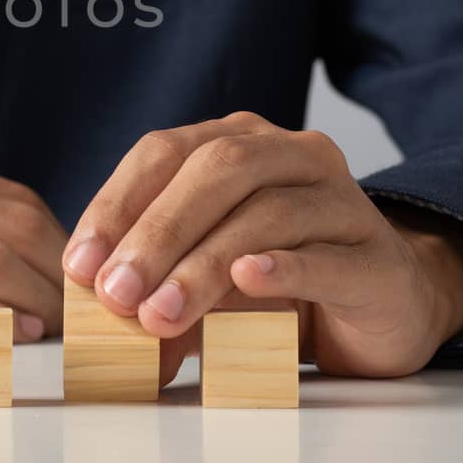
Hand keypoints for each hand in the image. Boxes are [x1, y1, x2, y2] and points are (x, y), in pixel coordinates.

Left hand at [61, 112, 462, 379]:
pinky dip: (282, 267)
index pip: (164, 151)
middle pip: (218, 170)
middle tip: (116, 293)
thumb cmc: (280, 285)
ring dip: (203, 264)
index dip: (116, 203)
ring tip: (160, 313)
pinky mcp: (377, 258)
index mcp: (238, 142)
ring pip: (267, 212)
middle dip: (157, 231)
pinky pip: (326, 256)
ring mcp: (342, 202)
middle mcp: (292, 155)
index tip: (79, 264)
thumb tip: (92, 320)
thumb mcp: (203, 280)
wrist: (383, 309)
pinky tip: (246, 279)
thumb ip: (152, 286)